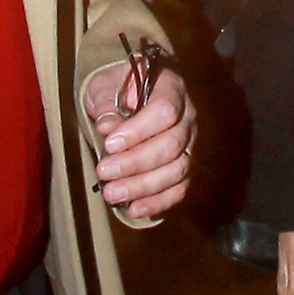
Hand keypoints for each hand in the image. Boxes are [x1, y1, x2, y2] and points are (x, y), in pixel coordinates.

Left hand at [81, 57, 195, 220]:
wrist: (127, 94)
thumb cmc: (116, 87)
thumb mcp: (104, 85)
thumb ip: (106, 103)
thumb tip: (107, 127)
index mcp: (171, 87)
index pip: (164, 110)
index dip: (138, 131)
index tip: (109, 144)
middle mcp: (188, 116)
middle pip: (171, 144)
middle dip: (136, 163)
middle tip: (103, 172)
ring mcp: (190, 143)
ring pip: (177, 170)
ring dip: (143, 186)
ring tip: (111, 194)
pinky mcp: (185, 165)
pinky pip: (180, 188)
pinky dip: (159, 202)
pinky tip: (134, 209)